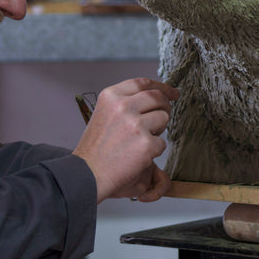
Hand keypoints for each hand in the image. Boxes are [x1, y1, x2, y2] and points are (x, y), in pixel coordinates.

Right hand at [72, 77, 179, 202]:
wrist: (86, 175)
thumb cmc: (95, 149)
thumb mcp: (104, 114)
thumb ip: (126, 103)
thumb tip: (155, 96)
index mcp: (111, 96)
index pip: (142, 83)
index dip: (161, 87)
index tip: (172, 92)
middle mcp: (123, 107)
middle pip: (157, 97)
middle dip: (165, 106)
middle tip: (162, 117)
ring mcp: (135, 125)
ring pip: (163, 117)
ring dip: (158, 130)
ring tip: (139, 141)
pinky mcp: (145, 143)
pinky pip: (161, 143)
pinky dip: (154, 151)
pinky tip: (137, 156)